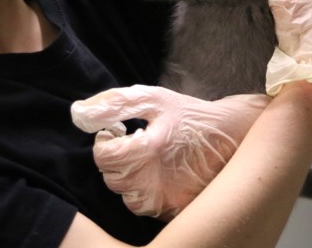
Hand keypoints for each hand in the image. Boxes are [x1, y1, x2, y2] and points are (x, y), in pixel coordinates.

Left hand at [71, 85, 268, 218]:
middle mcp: (156, 182)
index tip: (118, 132)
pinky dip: (148, 193)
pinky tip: (160, 174)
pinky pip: (148, 209)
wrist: (233, 135)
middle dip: (117, 160)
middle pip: (112, 179)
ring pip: (127, 198)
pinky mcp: (177, 211)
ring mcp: (168, 201)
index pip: (103, 156)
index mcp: (148, 150)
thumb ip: (113, 104)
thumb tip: (79, 113)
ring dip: (130, 179)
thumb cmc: (190, 115)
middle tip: (135, 143)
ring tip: (148, 160)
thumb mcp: (153, 99)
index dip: (105, 142)